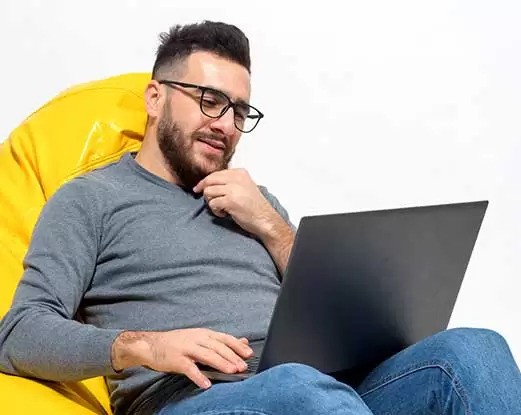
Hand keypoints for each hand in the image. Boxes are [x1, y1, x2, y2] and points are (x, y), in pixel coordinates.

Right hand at [112, 328, 252, 388]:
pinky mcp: (176, 359)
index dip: (237, 346)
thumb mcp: (200, 337)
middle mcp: (197, 338)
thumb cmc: (178, 343)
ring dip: (221, 363)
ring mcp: (186, 348)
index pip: (224, 338)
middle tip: (243, 366)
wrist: (151, 345)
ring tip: (231, 371)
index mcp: (204, 334)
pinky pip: (189, 368)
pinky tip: (206, 384)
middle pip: (218, 347)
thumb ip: (221, 341)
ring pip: (207, 355)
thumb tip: (243, 341)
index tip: (249, 354)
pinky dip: (199, 376)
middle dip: (232, 356)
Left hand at [193, 169, 277, 237]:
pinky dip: (216, 211)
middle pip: (209, 180)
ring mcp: (233, 189)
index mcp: (240, 173)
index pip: (216, 173)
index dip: (206, 182)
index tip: (199, 188)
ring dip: (212, 202)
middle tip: (203, 198)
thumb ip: (230, 182)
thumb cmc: (254, 206)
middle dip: (203, 189)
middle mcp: (236, 178)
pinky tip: (225, 214)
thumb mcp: (244, 187)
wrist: (265, 219)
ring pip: (208, 192)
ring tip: (222, 209)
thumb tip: (208, 183)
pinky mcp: (230, 201)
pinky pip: (212, 203)